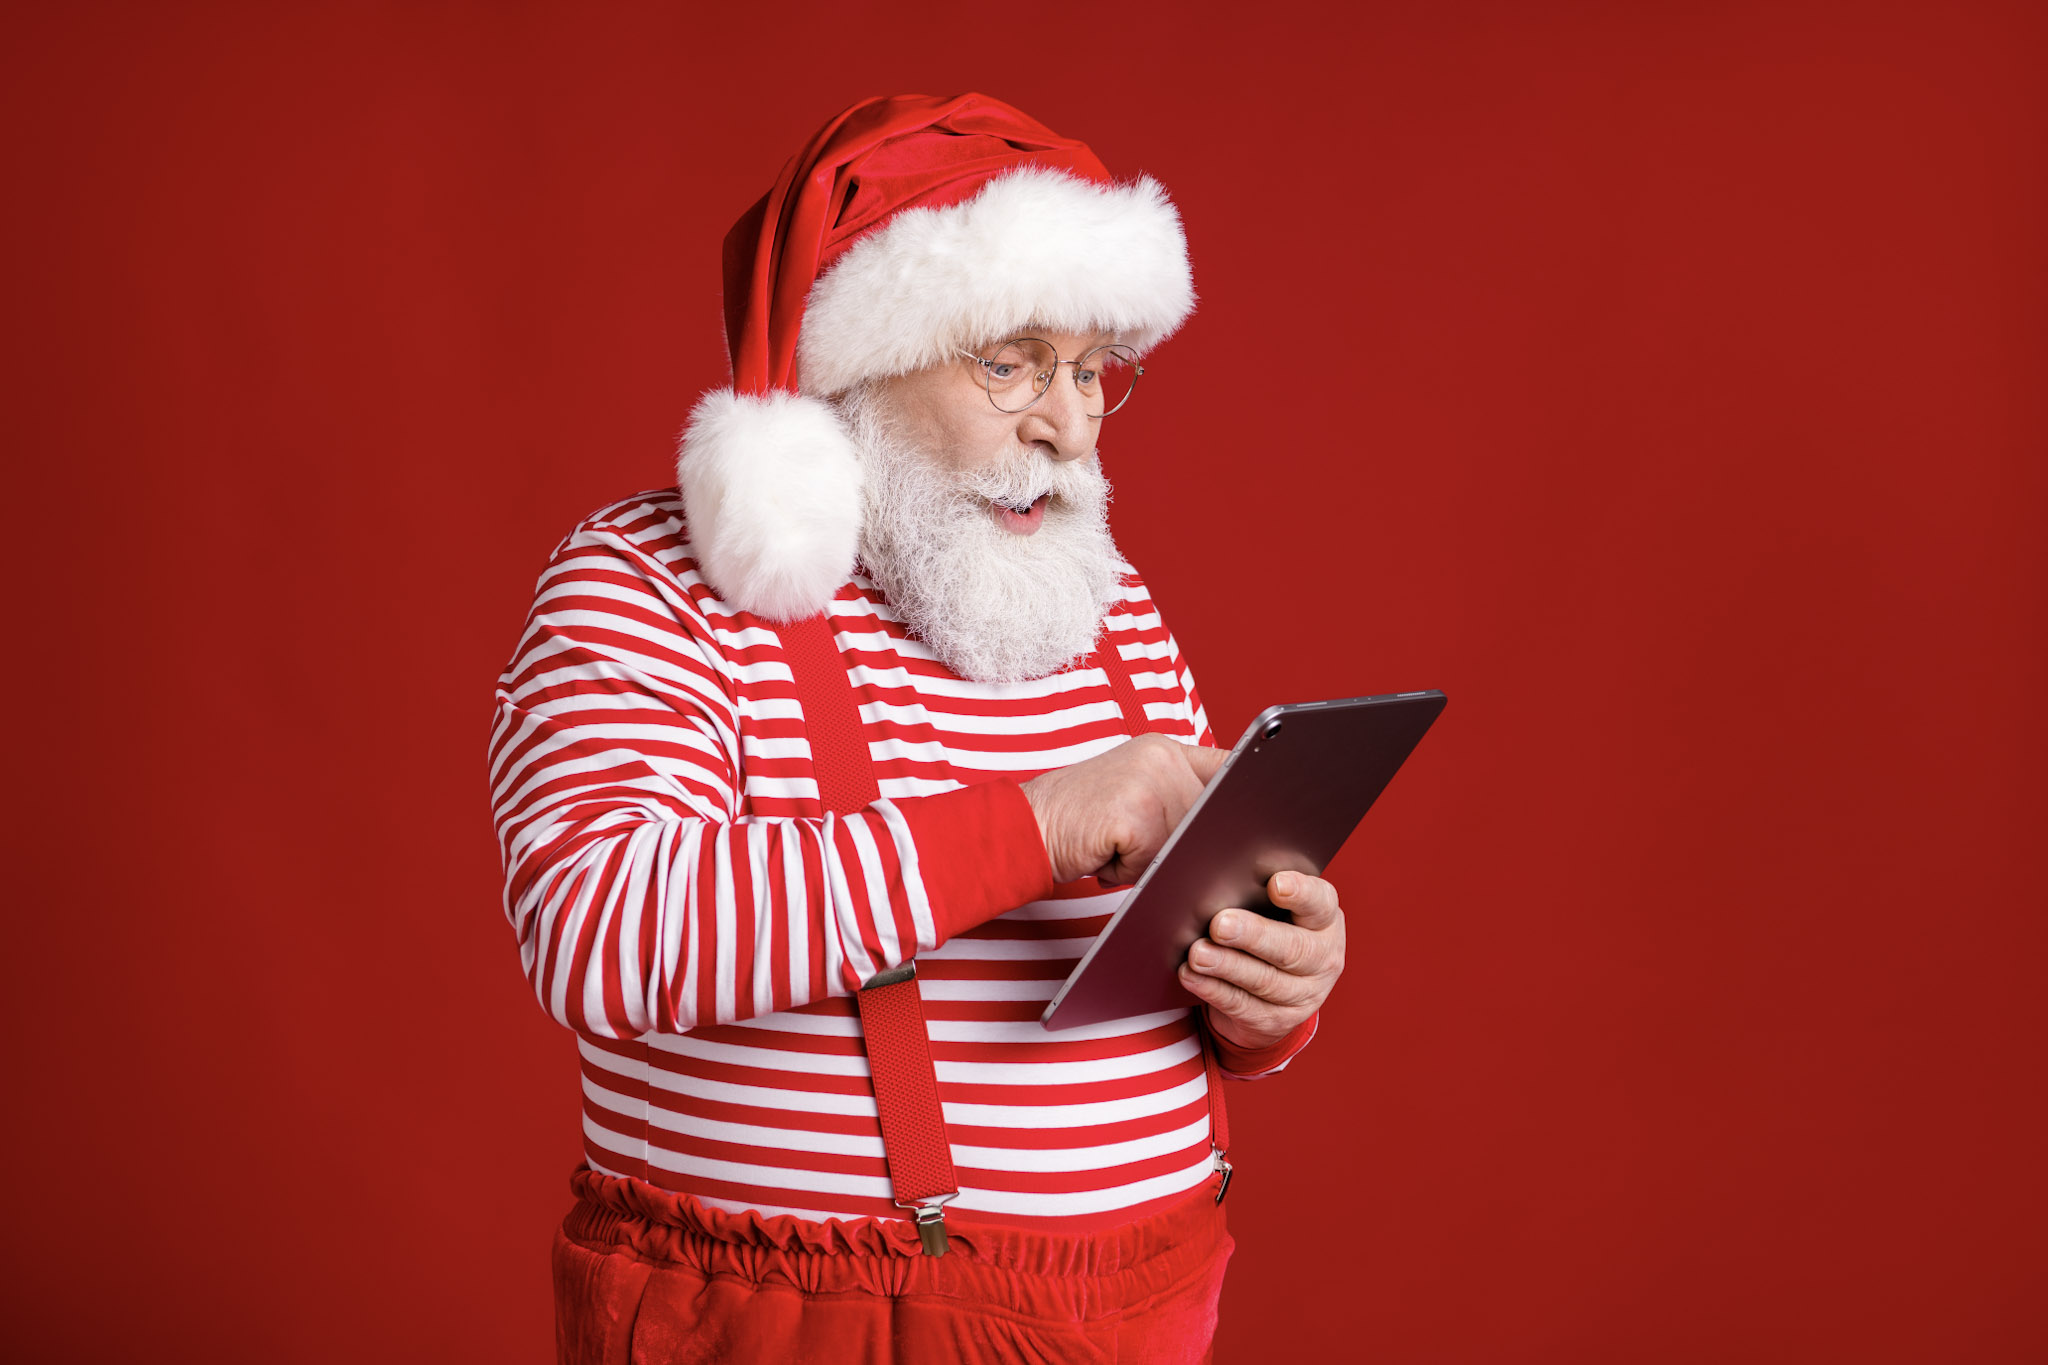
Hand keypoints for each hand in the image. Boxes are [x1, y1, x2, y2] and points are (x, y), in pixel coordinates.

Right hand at [1020, 734, 1228, 884]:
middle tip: (1129, 838)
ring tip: (1114, 843)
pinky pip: (1154, 862)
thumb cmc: (1078, 819)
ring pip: (1182, 845)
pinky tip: (1103, 851)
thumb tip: (1229, 827)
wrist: (1025, 826)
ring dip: (1149, 860)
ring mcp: (1151, 781)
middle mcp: (1162, 756)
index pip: (1227, 766)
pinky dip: (1127, 869)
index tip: (1247, 811)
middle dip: (1175, 845)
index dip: (1239, 795)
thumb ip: (1176, 795)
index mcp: (1164, 749)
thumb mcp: (1132, 790)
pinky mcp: (1136, 813)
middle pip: (1207, 821)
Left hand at [1178, 871, 1344, 1052]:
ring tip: (1198, 953)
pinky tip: (1192, 975)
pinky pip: (1242, 1006)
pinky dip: (1214, 990)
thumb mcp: (1275, 910)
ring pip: (1265, 981)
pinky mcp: (1277, 1021)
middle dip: (1253, 935)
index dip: (1301, 893)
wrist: (1278, 990)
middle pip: (1291, 948)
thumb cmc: (1270, 928)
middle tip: (1220, 925)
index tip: (1275, 884)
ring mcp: (1303, 994)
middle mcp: (1322, 958)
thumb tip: (1214, 880)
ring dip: (1228, 966)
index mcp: (1325, 920)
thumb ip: (1255, 893)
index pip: (1320, 902)